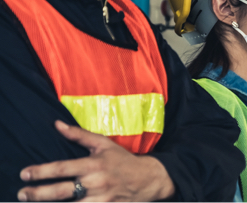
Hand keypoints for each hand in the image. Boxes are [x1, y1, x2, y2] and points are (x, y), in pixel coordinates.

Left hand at [17, 120, 174, 201]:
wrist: (148, 179)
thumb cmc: (123, 160)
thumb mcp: (103, 144)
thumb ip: (79, 135)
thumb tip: (57, 125)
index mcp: (93, 165)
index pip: (62, 168)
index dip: (41, 172)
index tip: (25, 173)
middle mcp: (95, 183)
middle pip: (61, 191)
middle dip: (38, 193)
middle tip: (23, 193)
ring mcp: (100, 199)